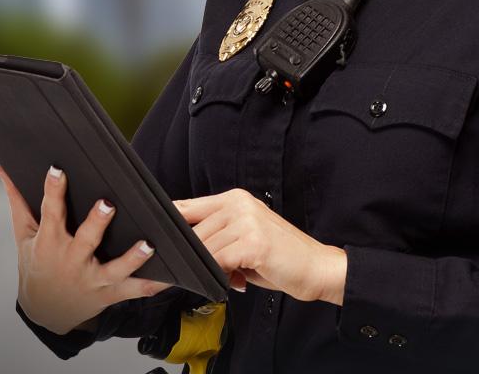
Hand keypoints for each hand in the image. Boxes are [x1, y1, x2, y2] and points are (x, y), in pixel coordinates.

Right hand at [0, 158, 170, 334]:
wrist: (44, 311)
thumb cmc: (34, 263)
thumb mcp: (22, 233)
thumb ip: (16, 197)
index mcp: (49, 242)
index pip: (50, 212)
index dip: (53, 191)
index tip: (58, 170)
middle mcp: (71, 260)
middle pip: (86, 240)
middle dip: (97, 223)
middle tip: (108, 204)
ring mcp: (92, 280)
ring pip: (114, 269)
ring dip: (132, 259)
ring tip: (148, 245)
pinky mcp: (109, 294)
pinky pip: (134, 291)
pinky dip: (152, 285)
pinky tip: (171, 277)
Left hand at [173, 188, 346, 303]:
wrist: (318, 268)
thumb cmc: (279, 258)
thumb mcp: (243, 238)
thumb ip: (215, 236)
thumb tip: (180, 246)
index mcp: (234, 198)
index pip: (187, 207)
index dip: (171, 227)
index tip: (160, 242)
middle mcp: (238, 203)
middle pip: (192, 232)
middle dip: (193, 256)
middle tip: (207, 272)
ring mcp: (246, 221)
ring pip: (204, 248)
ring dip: (210, 268)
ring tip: (230, 276)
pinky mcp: (253, 242)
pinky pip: (218, 260)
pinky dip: (220, 274)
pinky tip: (235, 280)